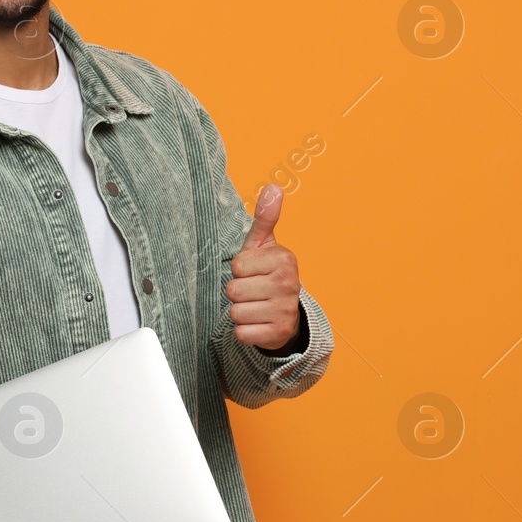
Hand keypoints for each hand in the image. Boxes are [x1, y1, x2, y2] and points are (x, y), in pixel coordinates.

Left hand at [226, 183, 302, 351]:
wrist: (287, 314)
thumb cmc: (268, 274)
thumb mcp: (264, 246)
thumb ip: (265, 218)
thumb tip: (273, 187)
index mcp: (283, 259)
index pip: (236, 266)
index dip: (239, 270)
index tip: (253, 272)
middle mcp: (288, 284)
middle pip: (233, 290)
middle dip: (237, 292)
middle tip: (253, 291)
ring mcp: (285, 310)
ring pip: (236, 313)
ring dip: (240, 312)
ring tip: (255, 306)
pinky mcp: (278, 334)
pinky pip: (241, 333)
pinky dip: (244, 331)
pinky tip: (257, 323)